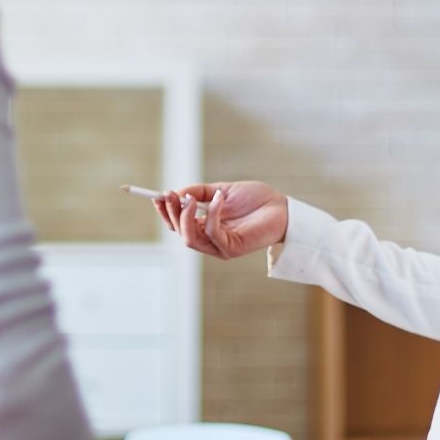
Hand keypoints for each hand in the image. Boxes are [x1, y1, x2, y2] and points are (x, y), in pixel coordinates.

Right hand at [153, 181, 288, 260]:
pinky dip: (211, 214)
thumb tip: (176, 192)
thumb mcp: (221, 190)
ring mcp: (220, 247)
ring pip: (190, 237)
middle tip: (170, 194)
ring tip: (189, 197)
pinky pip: (212, 232)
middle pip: (179, 232)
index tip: (157, 195)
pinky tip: (218, 198)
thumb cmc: (255, 199)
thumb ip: (199, 192)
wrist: (282, 207)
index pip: (178, 225)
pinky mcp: (231, 249)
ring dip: (185, 216)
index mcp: (205, 227)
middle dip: (172, 213)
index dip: (165, 212)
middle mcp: (210, 240)